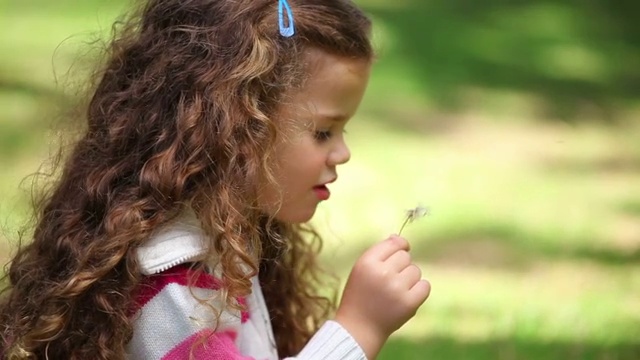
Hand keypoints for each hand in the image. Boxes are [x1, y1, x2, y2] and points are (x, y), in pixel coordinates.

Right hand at [334, 235, 430, 358]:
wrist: (358, 328)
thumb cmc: (360, 295)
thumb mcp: (361, 269)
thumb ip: (379, 252)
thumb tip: (399, 238)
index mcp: (367, 262)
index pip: (394, 244)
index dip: (399, 246)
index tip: (397, 254)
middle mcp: (382, 273)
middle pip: (405, 256)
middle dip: (400, 265)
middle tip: (389, 280)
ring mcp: (396, 288)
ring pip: (415, 270)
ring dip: (409, 279)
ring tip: (395, 291)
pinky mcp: (409, 303)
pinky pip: (425, 286)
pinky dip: (418, 290)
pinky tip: (406, 297)